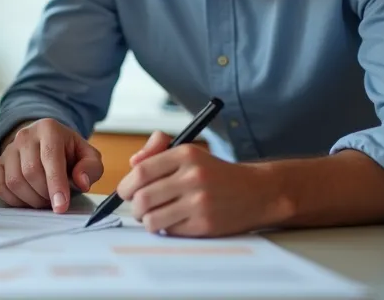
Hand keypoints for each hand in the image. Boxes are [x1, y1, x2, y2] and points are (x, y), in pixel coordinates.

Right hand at [0, 118, 102, 212]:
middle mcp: (25, 135)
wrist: (46, 145)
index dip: (56, 184)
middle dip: (45, 194)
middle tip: (56, 201)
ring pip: (14, 181)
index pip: (50, 157)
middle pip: (31, 172)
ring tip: (44, 199)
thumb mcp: (88, 155)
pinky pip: (0, 187)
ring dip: (31, 199)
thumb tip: (81, 182)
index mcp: (49, 129)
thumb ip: (91, 167)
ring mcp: (8, 149)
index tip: (61, 206)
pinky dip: (14, 200)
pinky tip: (28, 199)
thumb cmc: (68, 153)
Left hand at [116, 130, 274, 237]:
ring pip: (152, 219)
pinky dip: (165, 229)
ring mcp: (200, 202)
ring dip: (147, 221)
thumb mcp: (190, 153)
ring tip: (154, 217)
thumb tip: (132, 163)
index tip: (125, 191)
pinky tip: (174, 222)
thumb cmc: (216, 174)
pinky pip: (169, 231)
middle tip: (138, 208)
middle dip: (134, 206)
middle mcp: (193, 177)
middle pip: (143, 197)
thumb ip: (157, 153)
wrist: (257, 192)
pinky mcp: (205, 224)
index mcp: (186, 154)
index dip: (126, 184)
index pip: (142, 170)